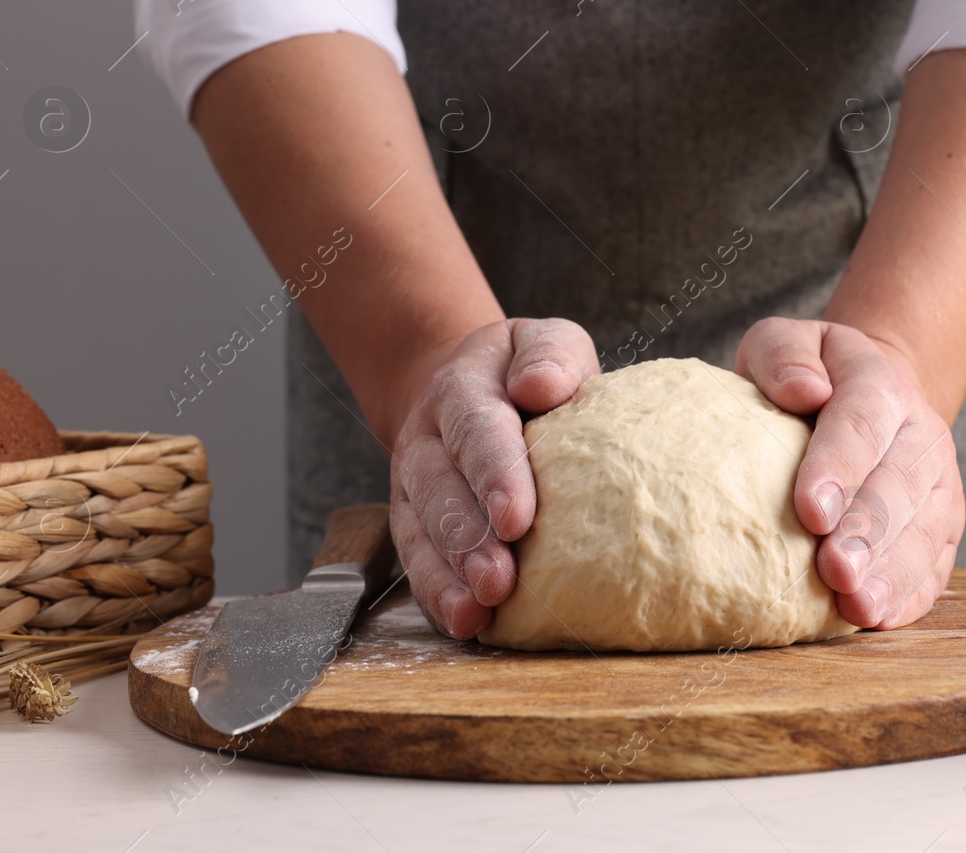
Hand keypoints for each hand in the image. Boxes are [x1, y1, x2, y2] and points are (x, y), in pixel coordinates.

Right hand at [387, 318, 598, 638]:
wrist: (464, 386)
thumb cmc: (525, 371)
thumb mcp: (546, 342)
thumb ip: (551, 355)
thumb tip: (543, 385)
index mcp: (463, 390)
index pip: (476, 429)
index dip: (494, 473)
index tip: (517, 517)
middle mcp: (428, 439)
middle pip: (440, 488)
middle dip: (467, 538)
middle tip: (499, 580)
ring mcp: (413, 485)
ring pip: (421, 530)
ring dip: (449, 574)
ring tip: (480, 609)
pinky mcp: (414, 523)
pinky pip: (417, 561)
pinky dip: (437, 594)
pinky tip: (464, 622)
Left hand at [735, 318, 964, 628]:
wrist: (869, 391)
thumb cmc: (810, 373)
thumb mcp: (784, 341)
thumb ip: (783, 356)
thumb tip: (802, 390)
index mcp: (880, 383)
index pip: (863, 424)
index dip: (840, 468)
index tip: (810, 511)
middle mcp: (921, 432)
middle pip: (899, 485)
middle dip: (868, 532)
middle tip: (835, 571)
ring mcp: (940, 481)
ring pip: (924, 529)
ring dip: (891, 572)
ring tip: (857, 606)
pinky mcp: (944, 524)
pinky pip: (936, 563)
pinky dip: (911, 594)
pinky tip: (881, 618)